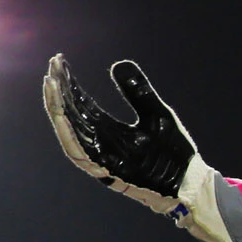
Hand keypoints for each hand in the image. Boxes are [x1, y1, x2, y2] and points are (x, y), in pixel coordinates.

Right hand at [43, 54, 198, 215]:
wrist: (190, 180)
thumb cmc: (174, 151)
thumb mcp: (157, 113)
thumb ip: (138, 92)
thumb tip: (119, 64)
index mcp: (110, 129)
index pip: (81, 104)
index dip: (69, 84)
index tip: (59, 61)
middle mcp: (101, 142)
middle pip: (71, 114)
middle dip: (59, 91)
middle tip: (52, 66)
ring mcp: (102, 157)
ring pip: (69, 132)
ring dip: (58, 108)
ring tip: (51, 84)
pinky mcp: (107, 171)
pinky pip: (80, 154)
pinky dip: (68, 135)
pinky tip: (60, 115)